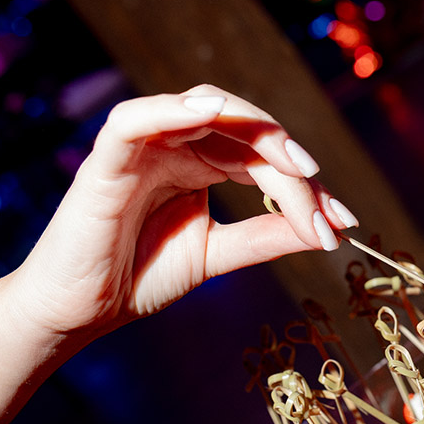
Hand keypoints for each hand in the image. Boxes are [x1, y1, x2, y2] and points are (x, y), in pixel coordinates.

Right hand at [8, 84, 357, 340]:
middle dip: (292, 163)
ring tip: (296, 163)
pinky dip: (170, 110)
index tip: (343, 223)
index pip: (264, 158)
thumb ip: (266, 235)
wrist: (81, 312)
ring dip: (255, 128)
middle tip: (325, 200)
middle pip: (245, 132)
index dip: (307, 186)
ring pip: (203, 110)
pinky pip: (136, 120)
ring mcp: (143, 148)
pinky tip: (211, 114)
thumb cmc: (141, 276)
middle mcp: (176, 146)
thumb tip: (329, 230)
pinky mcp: (106, 160)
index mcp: (201, 164)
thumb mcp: (218, 254)